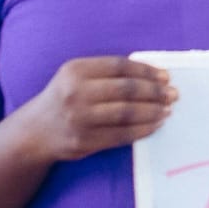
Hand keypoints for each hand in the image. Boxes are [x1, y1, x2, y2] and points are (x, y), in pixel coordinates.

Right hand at [18, 57, 176, 161]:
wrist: (35, 132)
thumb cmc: (65, 98)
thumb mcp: (76, 76)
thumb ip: (106, 72)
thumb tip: (153, 75)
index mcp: (75, 70)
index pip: (119, 66)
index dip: (146, 71)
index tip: (165, 75)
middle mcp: (75, 93)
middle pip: (126, 89)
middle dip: (155, 91)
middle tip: (173, 94)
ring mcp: (80, 119)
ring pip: (127, 113)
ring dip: (153, 111)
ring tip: (167, 110)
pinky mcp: (85, 141)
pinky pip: (122, 135)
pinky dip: (143, 129)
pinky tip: (155, 124)